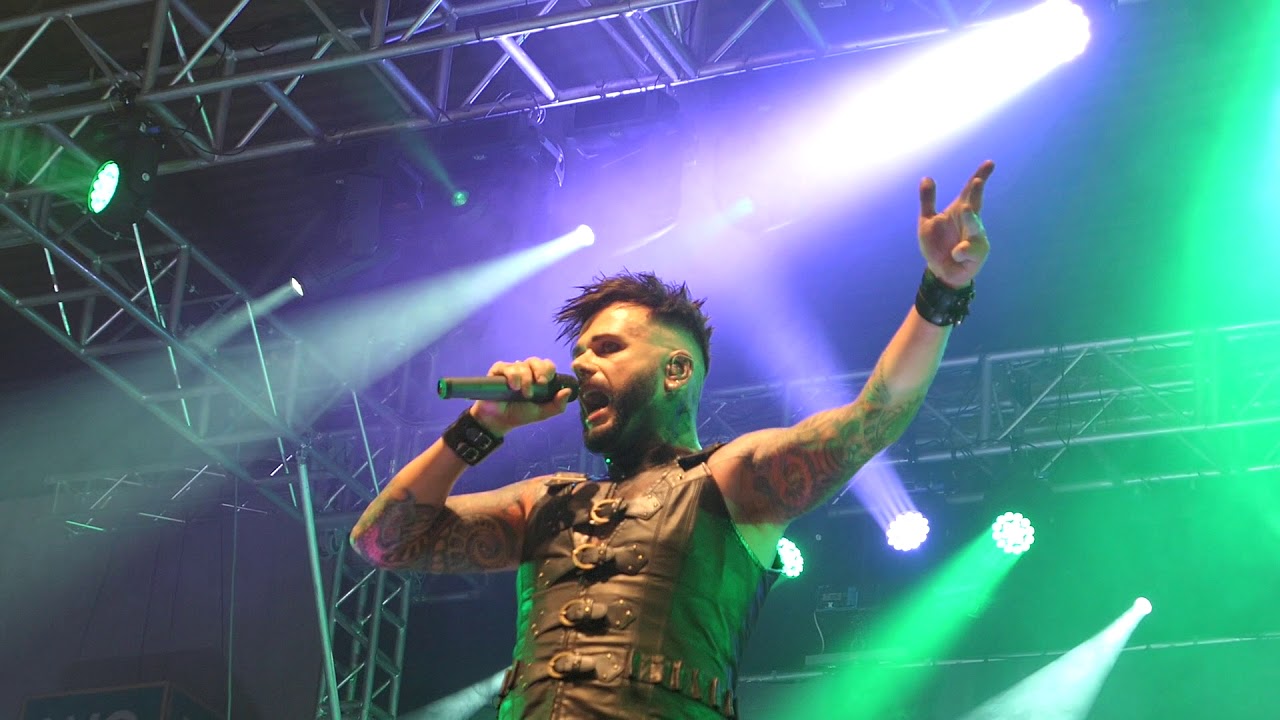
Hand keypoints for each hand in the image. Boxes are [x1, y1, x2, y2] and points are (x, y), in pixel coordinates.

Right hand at [469, 357, 572, 435]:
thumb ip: (557, 405)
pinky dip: (512, 375)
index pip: (547, 365)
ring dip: (525, 378)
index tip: (546, 382)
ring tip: (522, 392)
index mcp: (537, 378)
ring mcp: (511, 370)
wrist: (499, 421)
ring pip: (521, 365)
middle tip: (540, 384)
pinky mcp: (497, 371)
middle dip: (540, 371)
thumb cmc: (520, 414)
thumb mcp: (542, 413)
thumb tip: (568, 390)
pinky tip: (513, 386)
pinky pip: (505, 366)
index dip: (548, 370)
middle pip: (535, 361)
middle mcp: (525, 371)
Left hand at [918, 160, 994, 287]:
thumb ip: (927, 200)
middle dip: (976, 193)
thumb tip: (926, 177)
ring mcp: (976, 237)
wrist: (940, 271)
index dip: (980, 176)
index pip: (969, 191)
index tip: (989, 163)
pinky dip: (961, 250)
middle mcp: (971, 222)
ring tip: (966, 209)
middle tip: (977, 181)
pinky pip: (968, 250)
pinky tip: (955, 252)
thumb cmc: (937, 245)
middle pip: (975, 204)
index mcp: (959, 212)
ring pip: (975, 227)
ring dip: (971, 219)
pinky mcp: (976, 254)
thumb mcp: (927, 221)